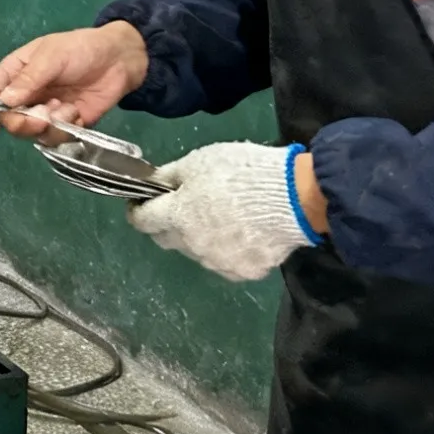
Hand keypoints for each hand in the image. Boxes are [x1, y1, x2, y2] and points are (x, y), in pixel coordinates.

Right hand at [0, 22, 149, 141]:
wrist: (119, 60)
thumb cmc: (81, 49)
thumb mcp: (52, 56)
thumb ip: (28, 78)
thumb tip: (4, 101)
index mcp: (16, 72)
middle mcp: (26, 94)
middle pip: (9, 119)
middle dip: (22, 123)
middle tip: (40, 118)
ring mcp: (45, 111)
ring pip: (32, 133)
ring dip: (48, 125)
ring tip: (66, 108)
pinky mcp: (65, 124)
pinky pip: (56, 138)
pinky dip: (66, 128)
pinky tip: (77, 112)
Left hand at [125, 141, 316, 281]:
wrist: (294, 197)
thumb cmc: (242, 172)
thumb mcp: (199, 161)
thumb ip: (169, 176)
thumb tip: (151, 184)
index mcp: (177, 217)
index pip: (142, 221)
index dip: (139, 210)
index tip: (143, 202)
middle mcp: (192, 246)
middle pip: (166, 238)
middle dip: (168, 223)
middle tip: (184, 206)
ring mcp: (218, 263)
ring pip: (196, 252)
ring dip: (199, 237)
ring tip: (223, 217)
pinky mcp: (244, 272)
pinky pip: (226, 262)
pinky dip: (228, 249)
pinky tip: (244, 233)